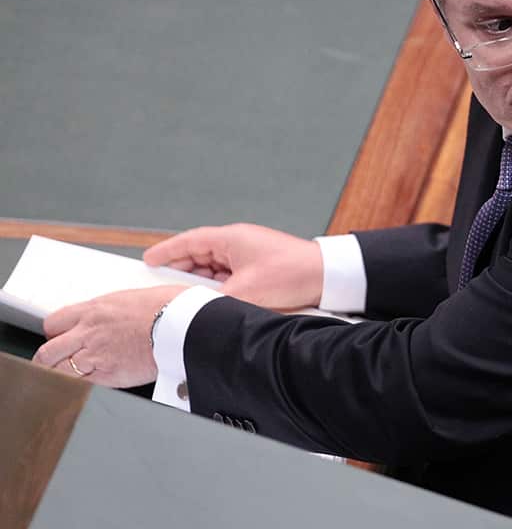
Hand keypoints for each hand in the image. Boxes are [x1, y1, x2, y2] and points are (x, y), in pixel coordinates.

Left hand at [33, 285, 186, 387]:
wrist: (184, 325)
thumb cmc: (171, 307)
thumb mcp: (136, 298)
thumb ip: (118, 309)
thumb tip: (122, 312)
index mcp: (95, 309)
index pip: (54, 322)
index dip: (56, 333)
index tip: (62, 338)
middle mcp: (89, 331)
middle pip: (48, 350)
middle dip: (49, 358)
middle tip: (57, 362)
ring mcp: (95, 355)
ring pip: (57, 371)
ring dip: (59, 375)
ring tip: (67, 378)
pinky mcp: (108, 375)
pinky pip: (81, 384)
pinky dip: (80, 386)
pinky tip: (86, 386)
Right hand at [144, 223, 322, 310]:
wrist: (326, 276)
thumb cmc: (292, 273)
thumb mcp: (246, 291)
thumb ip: (215, 300)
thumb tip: (196, 309)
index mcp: (231, 238)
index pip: (189, 241)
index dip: (166, 251)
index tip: (149, 259)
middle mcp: (238, 243)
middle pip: (200, 254)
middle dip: (181, 270)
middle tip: (162, 286)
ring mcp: (249, 254)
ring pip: (214, 267)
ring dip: (202, 281)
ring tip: (188, 297)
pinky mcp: (259, 267)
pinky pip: (229, 275)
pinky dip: (219, 286)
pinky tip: (214, 300)